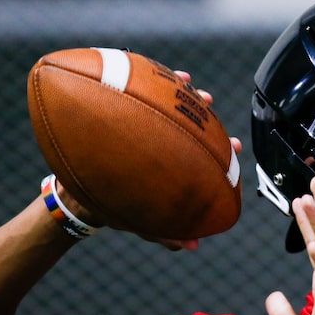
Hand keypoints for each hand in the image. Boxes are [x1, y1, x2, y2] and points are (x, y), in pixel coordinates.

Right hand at [54, 71, 242, 252]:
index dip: (221, 147)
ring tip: (188, 83)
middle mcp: (161, 142)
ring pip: (164, 104)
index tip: (234, 145)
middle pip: (188, 123)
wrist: (79, 196)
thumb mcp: (144, 220)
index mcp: (174, 164)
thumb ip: (167, 232)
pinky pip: (134, 92)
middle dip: (204, 113)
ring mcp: (142, 126)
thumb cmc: (117, 206)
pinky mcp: (120, 115)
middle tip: (212, 106)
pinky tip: (150, 70)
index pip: (203, 152)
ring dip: (179, 90)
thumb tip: (193, 245)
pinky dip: (146, 80)